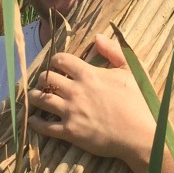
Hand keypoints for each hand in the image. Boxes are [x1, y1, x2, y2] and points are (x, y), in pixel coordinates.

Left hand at [28, 34, 155, 162]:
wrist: (139, 135)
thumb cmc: (137, 102)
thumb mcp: (131, 70)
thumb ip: (113, 51)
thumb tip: (98, 37)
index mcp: (88, 74)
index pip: (60, 60)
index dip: (55, 61)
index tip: (56, 66)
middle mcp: (75, 91)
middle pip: (46, 78)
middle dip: (43, 78)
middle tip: (45, 82)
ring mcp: (71, 112)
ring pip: (40, 99)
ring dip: (35, 96)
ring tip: (35, 96)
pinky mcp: (70, 132)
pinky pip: (44, 126)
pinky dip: (36, 122)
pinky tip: (34, 119)